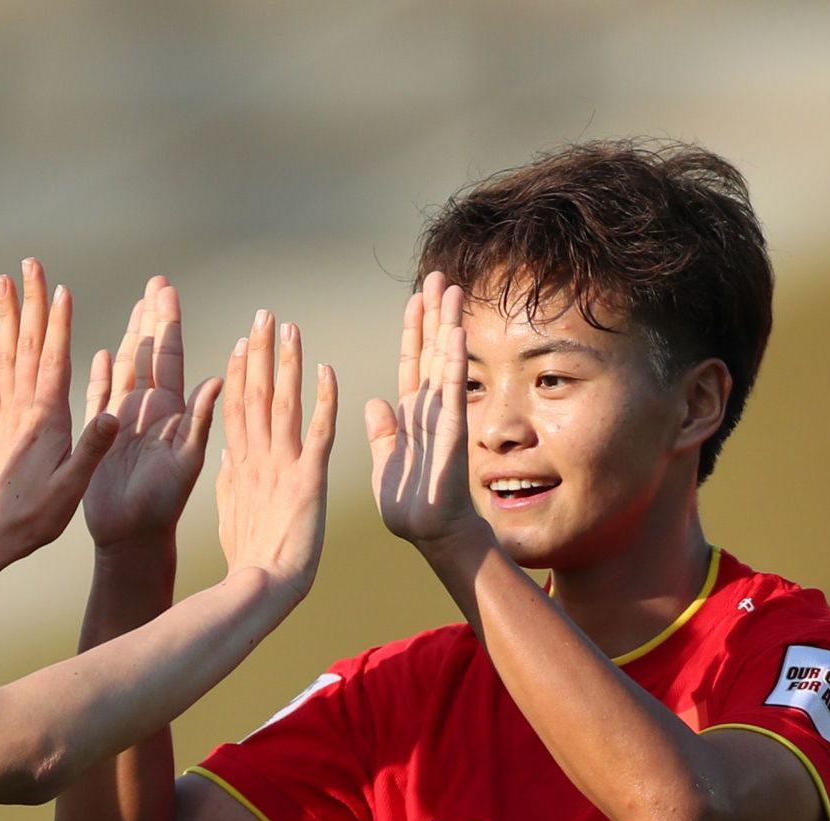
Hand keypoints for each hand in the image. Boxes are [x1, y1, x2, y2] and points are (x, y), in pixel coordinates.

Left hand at [0, 258, 120, 565]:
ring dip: (7, 314)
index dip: (58, 324)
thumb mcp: (72, 487)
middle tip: (29, 264)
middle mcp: (22, 408)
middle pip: (28, 344)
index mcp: (46, 419)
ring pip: (7, 352)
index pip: (54, 361)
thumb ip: (92, 450)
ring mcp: (6, 413)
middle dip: (31, 301)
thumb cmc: (36, 515)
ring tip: (3, 280)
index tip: (61, 289)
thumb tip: (111, 414)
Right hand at [82, 277, 222, 551]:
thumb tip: (217, 379)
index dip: (167, 322)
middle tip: (156, 282)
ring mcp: (124, 420)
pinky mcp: (101, 435)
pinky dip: (98, 374)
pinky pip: (98, 396)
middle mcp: (148, 410)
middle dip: (152, 318)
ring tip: (135, 306)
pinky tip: (98, 352)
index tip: (167, 289)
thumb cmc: (163, 505)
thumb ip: (198, 421)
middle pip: (148, 353)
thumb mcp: (186, 462)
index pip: (168, 356)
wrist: (132, 536)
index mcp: (169, 411)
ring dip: (130, 337)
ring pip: (126, 368)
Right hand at [215, 310, 336, 600]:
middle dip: (259, 352)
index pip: (237, 409)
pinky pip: (319, 431)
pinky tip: (327, 371)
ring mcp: (282, 467)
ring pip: (283, 403)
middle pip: (256, 394)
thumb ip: (231, 479)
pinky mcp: (308, 479)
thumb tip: (227, 454)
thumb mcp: (233, 513)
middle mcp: (257, 459)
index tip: (241, 343)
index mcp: (240, 467)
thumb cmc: (250, 562)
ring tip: (289, 327)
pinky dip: (323, 400)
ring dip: (286, 363)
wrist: (263, 588)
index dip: (239, 373)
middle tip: (264, 315)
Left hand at [364, 271, 489, 553]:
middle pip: (431, 351)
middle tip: (439, 276)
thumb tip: (374, 403)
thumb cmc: (409, 506)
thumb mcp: (385, 464)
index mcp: (411, 416)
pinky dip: (453, 361)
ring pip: (445, 361)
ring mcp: (443, 416)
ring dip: (447, 325)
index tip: (415, 299)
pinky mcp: (450, 430)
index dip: (413, 331)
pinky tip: (455, 332)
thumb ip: (382, 434)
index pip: (412, 364)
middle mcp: (430, 409)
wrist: (431, 534)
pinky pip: (452, 389)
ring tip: (450, 288)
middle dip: (434, 314)